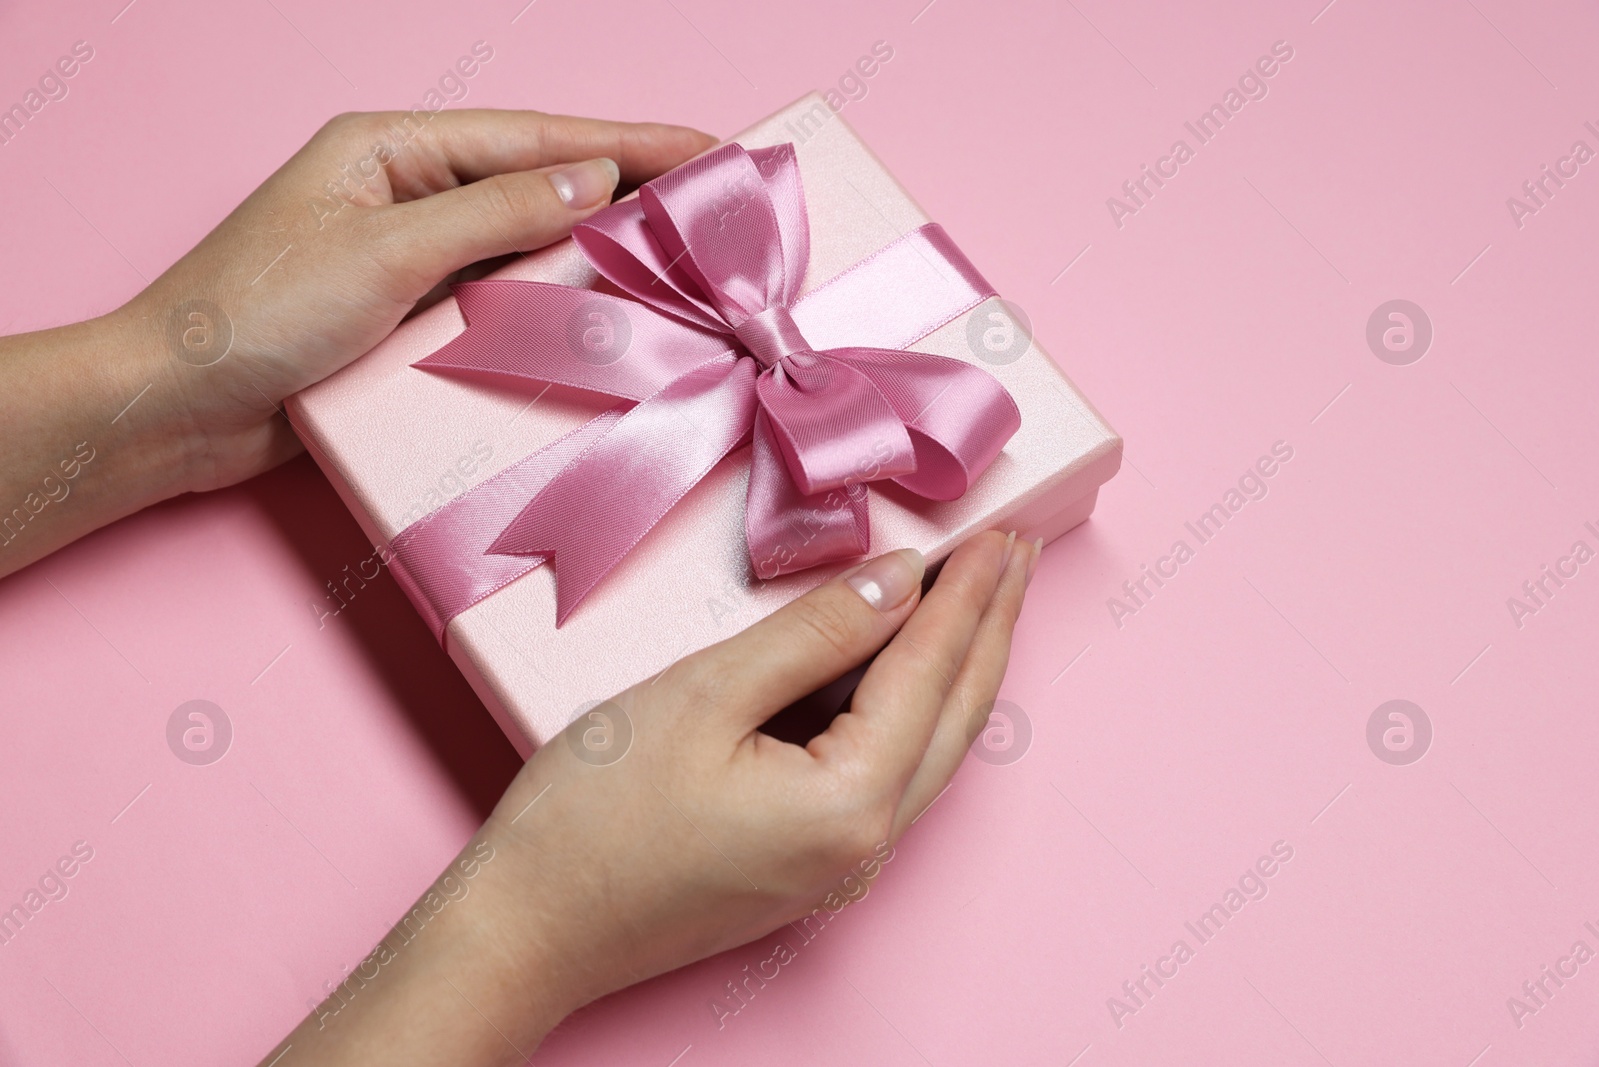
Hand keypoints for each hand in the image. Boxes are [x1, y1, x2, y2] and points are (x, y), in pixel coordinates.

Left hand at [125, 109, 715, 491]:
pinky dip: (550, 310)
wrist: (176, 410)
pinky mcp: (409, 320)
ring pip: (525, 248)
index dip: (628, 142)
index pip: (536, 139)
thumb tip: (595, 180)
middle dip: (625, 195)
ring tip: (677, 265)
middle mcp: (406, 195)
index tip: (706, 149)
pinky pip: (499, 303)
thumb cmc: (254, 315)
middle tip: (712, 209)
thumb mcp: (384, 251)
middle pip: (539, 186)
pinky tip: (600, 322)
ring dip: (593, 257)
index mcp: (391, 150)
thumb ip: (494, 213)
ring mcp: (409, 259)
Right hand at [269, 530, 1039, 1064]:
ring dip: (957, 667)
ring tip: (981, 599)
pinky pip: (889, 775)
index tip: (1001, 530)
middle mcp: (866, 848)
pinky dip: (911, 710)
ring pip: (930, 750)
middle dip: (989, 628)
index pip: (931, 672)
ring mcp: (841, 869)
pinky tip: (904, 671)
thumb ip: (814, 635)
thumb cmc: (592, 818)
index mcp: (850, 803)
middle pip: (957, 717)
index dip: (968, 594)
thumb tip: (898, 582)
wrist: (524, 932)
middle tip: (1018, 553)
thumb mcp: (703, 696)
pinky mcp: (809, 870)